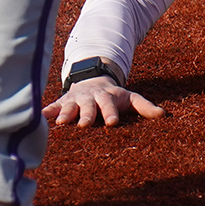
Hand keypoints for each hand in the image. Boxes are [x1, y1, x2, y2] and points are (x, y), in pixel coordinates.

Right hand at [42, 75, 165, 127]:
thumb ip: (145, 107)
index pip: (110, 106)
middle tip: (86, 125)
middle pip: (89, 107)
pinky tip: (40, 117)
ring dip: (66, 114)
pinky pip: (54, 106)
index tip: (112, 122)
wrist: (93, 80)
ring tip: (62, 123)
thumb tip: (163, 115)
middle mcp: (91, 98)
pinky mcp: (63, 102)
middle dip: (87, 115)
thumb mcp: (130, 98)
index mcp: (108, 98)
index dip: (111, 113)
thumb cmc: (114, 96)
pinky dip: (48, 110)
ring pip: (70, 107)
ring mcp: (76, 99)